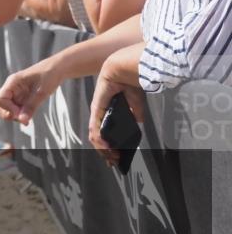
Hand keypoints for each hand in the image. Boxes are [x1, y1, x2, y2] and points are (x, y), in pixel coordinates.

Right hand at [0, 58, 63, 125]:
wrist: (58, 68)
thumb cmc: (51, 74)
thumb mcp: (43, 91)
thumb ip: (31, 106)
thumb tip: (22, 121)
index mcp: (13, 82)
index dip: (7, 109)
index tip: (20, 114)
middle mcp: (11, 88)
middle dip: (7, 114)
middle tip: (22, 120)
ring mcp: (16, 93)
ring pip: (6, 109)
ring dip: (14, 116)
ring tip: (27, 120)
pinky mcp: (22, 98)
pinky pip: (15, 110)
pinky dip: (20, 116)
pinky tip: (28, 118)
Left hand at [88, 53, 144, 167]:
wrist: (123, 71)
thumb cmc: (129, 84)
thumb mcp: (135, 104)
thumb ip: (136, 115)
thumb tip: (138, 124)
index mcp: (111, 114)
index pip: (107, 134)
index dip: (110, 148)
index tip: (117, 159)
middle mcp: (102, 115)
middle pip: (100, 139)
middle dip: (107, 153)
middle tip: (114, 162)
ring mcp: (98, 114)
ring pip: (96, 137)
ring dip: (104, 151)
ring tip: (111, 159)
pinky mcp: (97, 110)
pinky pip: (95, 129)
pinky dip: (100, 141)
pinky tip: (105, 149)